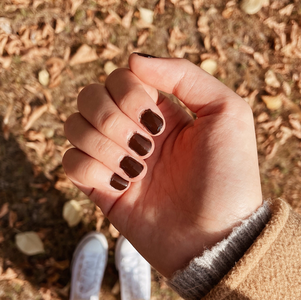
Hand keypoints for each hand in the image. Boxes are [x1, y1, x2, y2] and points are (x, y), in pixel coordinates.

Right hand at [63, 55, 261, 277]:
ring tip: (136, 169)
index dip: (128, 92)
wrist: (217, 239)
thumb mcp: (227, 112)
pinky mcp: (101, 190)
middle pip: (89, 97)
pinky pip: (70, 163)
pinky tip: (122, 185)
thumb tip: (132, 60)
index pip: (118, 77)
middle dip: (112, 119)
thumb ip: (184, 75)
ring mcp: (115, 160)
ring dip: (103, 145)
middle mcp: (133, 130)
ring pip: (74, 126)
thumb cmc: (229, 177)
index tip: (158, 121)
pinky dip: (91, 170)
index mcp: (159, 110)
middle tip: (145, 147)